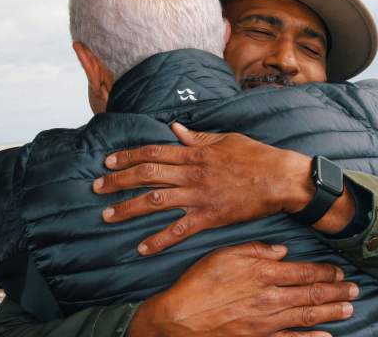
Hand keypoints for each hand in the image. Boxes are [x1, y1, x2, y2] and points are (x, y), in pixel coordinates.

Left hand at [94, 123, 354, 254]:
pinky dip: (159, 239)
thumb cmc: (257, 156)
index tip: (108, 161)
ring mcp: (199, 196)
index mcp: (195, 153)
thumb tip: (175, 130)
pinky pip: (179, 230)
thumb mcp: (227, 139)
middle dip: (117, 181)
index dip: (128, 156)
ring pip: (154, 202)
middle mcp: (191, 174)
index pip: (153, 152)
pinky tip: (142, 247)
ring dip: (128, 209)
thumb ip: (198, 137)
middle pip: (146, 175)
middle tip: (96, 188)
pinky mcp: (210, 217)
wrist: (281, 178)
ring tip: (107, 216)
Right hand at [128, 242, 357, 336]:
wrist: (176, 318)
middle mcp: (271, 298)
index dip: (326, 271)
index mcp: (265, 273)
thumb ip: (257, 250)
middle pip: (312, 293)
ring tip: (349, 309)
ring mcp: (266, 322)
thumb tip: (282, 251)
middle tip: (355, 290)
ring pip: (307, 316)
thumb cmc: (198, 284)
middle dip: (336, 291)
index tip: (340, 271)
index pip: (305, 272)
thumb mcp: (226, 254)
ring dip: (331, 312)